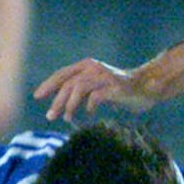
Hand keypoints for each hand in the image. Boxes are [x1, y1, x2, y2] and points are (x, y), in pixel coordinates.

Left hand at [33, 59, 155, 122]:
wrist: (145, 86)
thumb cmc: (117, 89)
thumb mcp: (95, 85)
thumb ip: (79, 89)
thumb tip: (57, 104)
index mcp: (86, 65)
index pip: (62, 74)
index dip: (49, 85)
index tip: (38, 96)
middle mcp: (94, 68)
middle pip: (68, 83)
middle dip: (57, 101)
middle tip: (50, 116)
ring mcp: (105, 76)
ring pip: (79, 88)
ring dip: (70, 104)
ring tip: (67, 117)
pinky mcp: (115, 87)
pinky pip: (96, 96)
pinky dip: (89, 106)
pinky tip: (88, 113)